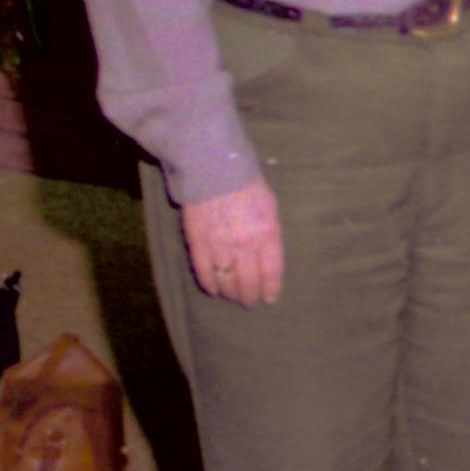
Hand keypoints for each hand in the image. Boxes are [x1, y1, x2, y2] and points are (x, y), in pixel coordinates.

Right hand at [182, 179, 283, 307]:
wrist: (213, 168)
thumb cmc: (247, 184)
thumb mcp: (270, 206)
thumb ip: (270, 233)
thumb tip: (269, 256)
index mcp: (267, 233)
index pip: (271, 272)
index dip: (270, 290)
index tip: (269, 299)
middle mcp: (245, 244)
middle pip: (248, 283)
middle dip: (249, 297)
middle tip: (249, 302)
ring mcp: (220, 245)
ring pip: (226, 282)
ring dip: (230, 294)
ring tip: (232, 297)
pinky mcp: (198, 243)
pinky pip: (204, 272)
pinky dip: (209, 285)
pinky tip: (213, 290)